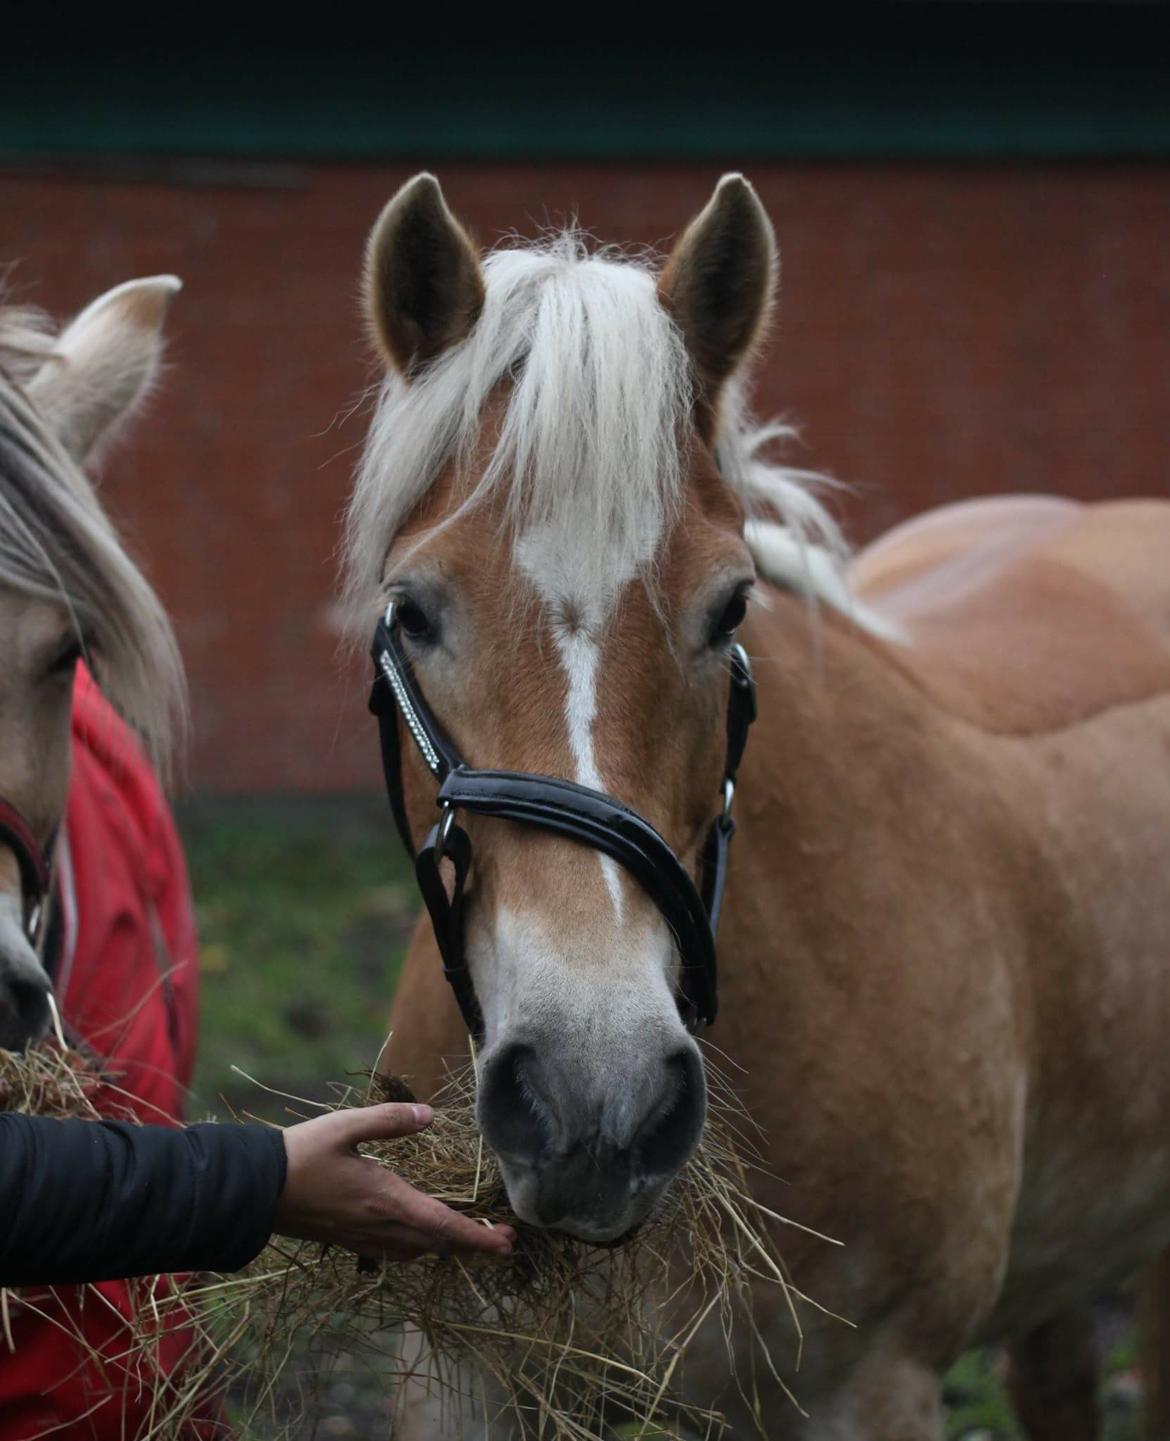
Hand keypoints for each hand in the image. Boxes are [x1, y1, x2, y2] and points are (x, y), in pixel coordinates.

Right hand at [274, 1103, 515, 1262]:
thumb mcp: (347, 1126)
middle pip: (438, 1244)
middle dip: (473, 1245)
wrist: (255, 1190)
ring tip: (470, 1235)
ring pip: (418, 1251)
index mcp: (386, 1201)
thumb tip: (430, 1115)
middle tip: (503, 1241)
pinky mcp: (349, 1241)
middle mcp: (380, 1228)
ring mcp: (364, 1239)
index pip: (444, 1226)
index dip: (479, 1238)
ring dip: (447, 1246)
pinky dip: (420, 1246)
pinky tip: (421, 1234)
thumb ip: (390, 1120)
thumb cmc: (302, 1154)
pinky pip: (396, 1252)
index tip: (507, 1242)